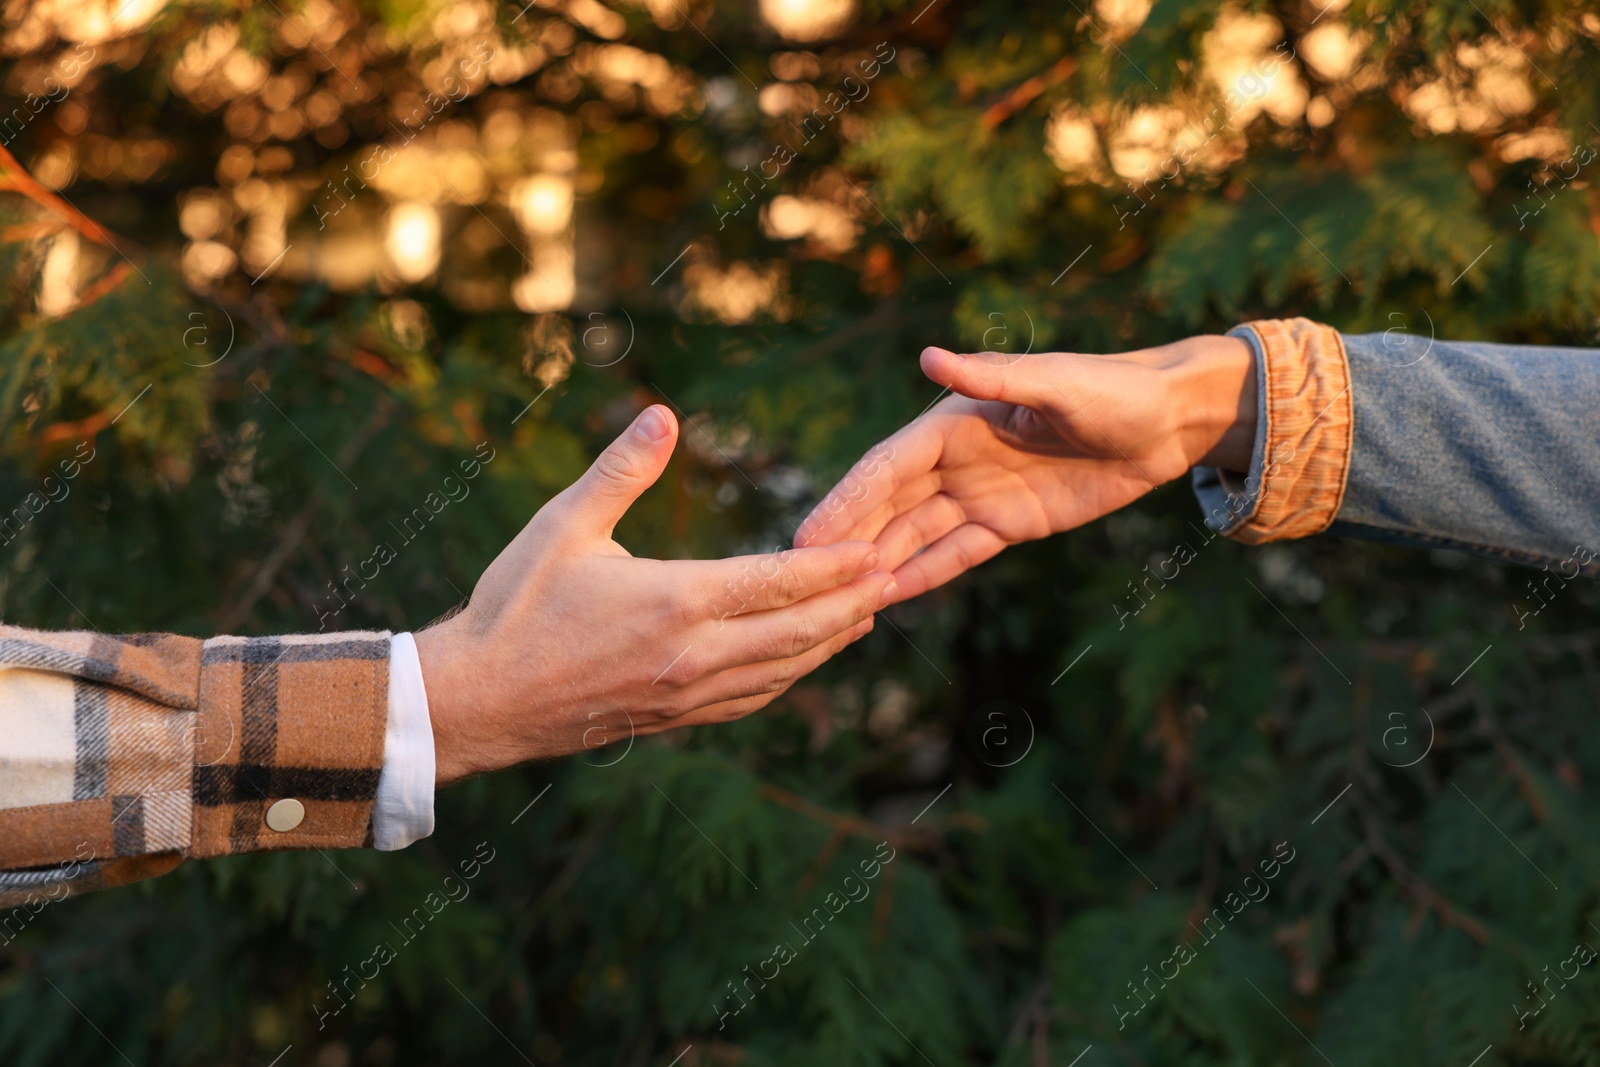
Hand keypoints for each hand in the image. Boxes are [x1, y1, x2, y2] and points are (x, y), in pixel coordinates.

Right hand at [417, 405, 894, 784]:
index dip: (834, 565)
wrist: (476, 701)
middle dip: (851, 602)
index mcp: (674, 601)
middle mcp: (692, 655)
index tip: (874, 546)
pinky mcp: (673, 719)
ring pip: (782, 671)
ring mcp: (686, 695)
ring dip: (829, 643)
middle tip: (896, 577)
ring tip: (866, 617)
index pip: (778, 581)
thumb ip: (621, 470)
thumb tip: (664, 413)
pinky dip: (789, 678)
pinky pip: (750, 700)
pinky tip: (802, 664)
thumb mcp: (562, 526)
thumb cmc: (513, 606)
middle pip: (798, 631)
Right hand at [793, 336, 1255, 604]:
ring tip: (840, 600)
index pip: (889, 467)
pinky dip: (925, 575)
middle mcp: (957, 458)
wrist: (1168, 421)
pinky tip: (891, 599)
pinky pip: (957, 554)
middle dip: (849, 541)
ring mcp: (980, 493)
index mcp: (955, 420)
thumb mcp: (1057, 383)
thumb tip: (931, 356)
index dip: (849, 501)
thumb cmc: (1113, 390)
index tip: (811, 534)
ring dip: (880, 564)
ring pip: (916, 534)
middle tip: (803, 578)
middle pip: (890, 506)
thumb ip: (994, 377)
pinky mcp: (1009, 523)